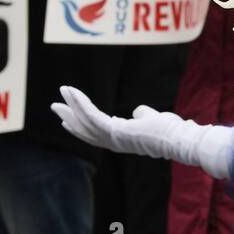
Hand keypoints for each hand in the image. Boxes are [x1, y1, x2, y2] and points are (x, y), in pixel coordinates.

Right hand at [51, 85, 188, 160]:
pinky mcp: (114, 131)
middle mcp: (113, 142)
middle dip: (69, 117)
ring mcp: (113, 138)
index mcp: (121, 140)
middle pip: (84, 130)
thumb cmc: (170, 130)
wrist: (179, 138)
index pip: (95, 134)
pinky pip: (91, 115)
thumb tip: (137, 111)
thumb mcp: (151, 119)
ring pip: (85, 121)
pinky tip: (72, 92)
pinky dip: (81, 103)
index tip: (67, 120)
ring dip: (72, 105)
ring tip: (62, 91)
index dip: (80, 126)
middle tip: (55, 106)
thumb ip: (142, 115)